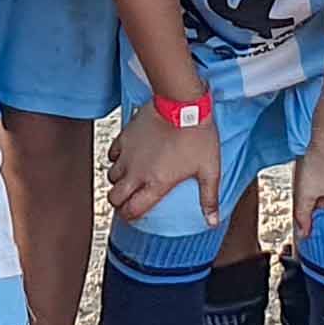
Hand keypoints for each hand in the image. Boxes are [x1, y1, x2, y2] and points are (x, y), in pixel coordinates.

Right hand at [107, 102, 224, 225]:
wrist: (183, 103)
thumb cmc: (197, 135)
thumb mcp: (209, 170)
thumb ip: (209, 198)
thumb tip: (212, 221)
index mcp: (156, 183)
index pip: (132, 210)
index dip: (129, 216)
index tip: (133, 214)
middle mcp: (137, 172)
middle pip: (113, 197)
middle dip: (119, 202)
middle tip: (127, 199)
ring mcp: (128, 154)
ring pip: (110, 176)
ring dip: (118, 180)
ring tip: (129, 178)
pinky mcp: (124, 136)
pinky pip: (111, 153)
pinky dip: (116, 159)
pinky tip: (127, 157)